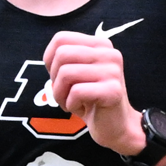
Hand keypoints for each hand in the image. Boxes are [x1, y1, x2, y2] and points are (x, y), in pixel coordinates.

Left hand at [42, 31, 145, 155]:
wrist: (115, 126)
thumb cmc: (90, 99)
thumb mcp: (75, 73)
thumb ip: (64, 58)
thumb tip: (50, 55)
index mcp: (100, 44)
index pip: (61, 39)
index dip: (50, 60)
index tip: (59, 77)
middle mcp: (109, 53)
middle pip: (62, 55)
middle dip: (54, 79)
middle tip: (65, 93)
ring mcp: (113, 71)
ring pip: (66, 73)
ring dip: (60, 94)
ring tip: (71, 102)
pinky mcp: (113, 90)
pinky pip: (76, 92)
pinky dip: (70, 104)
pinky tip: (81, 109)